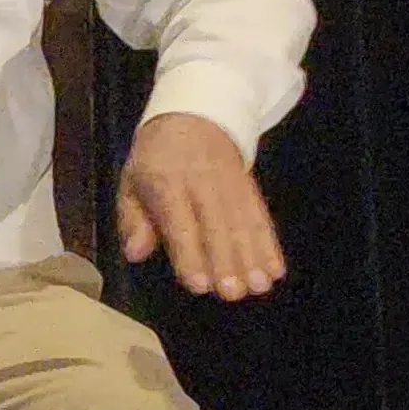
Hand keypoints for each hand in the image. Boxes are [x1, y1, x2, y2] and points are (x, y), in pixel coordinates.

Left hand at [117, 112, 284, 301]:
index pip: (178, 220)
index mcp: (165, 182)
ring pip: (242, 221)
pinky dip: (270, 242)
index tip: (198, 285)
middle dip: (226, 260)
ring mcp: (229, 183)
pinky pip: (260, 214)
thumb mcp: (132, 183)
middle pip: (216, 223)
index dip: (189, 253)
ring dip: (254, 256)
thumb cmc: (156, 161)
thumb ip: (133, 220)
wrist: (195, 116)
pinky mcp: (249, 186)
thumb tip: (135, 253)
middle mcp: (200, 182)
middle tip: (233, 294)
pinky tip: (276, 268)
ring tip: (259, 286)